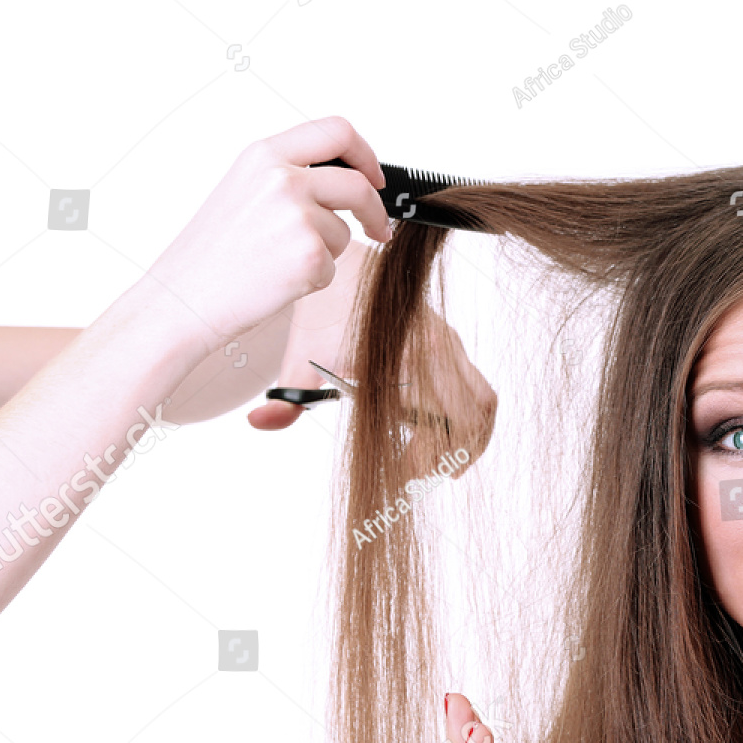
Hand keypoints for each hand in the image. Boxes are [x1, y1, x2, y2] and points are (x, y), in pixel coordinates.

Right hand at [140, 116, 391, 363]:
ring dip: (327, 251)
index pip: (336, 131)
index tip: (375, 177)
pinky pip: (334, 265)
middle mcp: (281, 179)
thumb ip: (289, 175)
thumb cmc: (212, 251)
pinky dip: (315, 278)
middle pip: (358, 184)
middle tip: (378, 229)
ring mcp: (297, 216)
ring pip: (345, 231)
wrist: (185, 296)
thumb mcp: (243, 189)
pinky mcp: (309, 255)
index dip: (366, 154)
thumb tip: (346, 178)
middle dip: (375, 210)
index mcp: (264, 155)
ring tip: (280, 261)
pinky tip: (279, 280)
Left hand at [249, 242, 495, 481]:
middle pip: (471, 418)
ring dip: (469, 437)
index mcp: (405, 357)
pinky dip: (470, 418)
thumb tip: (260, 424)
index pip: (437, 423)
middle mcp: (436, 349)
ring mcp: (449, 346)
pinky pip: (478, 389)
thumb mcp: (300, 358)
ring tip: (444, 462)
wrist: (347, 267)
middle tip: (427, 475)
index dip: (426, 459)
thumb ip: (286, 399)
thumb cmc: (324, 311)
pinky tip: (444, 436)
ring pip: (483, 404)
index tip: (404, 476)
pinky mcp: (452, 345)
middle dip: (453, 455)